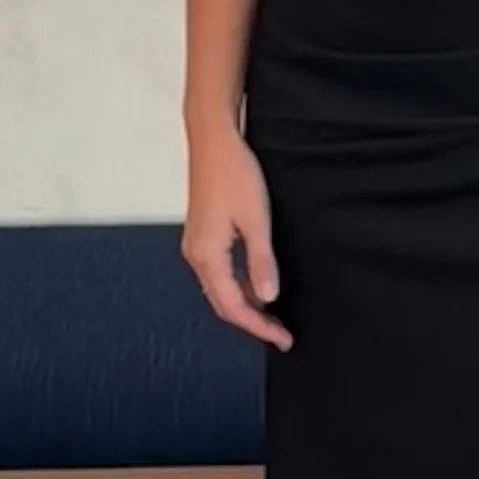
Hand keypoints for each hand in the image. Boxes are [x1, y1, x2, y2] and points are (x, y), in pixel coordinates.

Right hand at [182, 117, 293, 349]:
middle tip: (281, 333)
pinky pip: (218, 273)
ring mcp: (196, 245)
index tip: (282, 338)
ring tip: (272, 316)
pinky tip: (257, 286)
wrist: (213, 140)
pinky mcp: (202, 235)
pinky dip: (237, 287)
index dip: (258, 326)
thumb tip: (268, 298)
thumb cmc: (235, 174)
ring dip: (245, 305)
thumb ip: (261, 261)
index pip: (233, 306)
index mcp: (207, 256)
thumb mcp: (256, 220)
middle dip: (252, 321)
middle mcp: (196, 256)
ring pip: (219, 289)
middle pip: (222, 303)